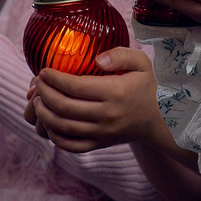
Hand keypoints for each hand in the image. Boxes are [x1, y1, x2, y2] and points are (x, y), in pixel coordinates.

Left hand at [31, 47, 164, 152]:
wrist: (162, 119)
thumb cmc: (149, 86)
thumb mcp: (142, 63)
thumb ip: (120, 55)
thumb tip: (96, 59)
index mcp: (115, 92)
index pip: (75, 86)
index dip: (54, 78)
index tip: (43, 71)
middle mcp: (107, 115)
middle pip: (64, 107)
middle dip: (44, 94)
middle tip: (37, 84)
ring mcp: (103, 132)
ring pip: (63, 127)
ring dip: (44, 114)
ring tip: (38, 101)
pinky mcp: (101, 144)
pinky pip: (72, 145)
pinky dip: (56, 137)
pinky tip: (49, 124)